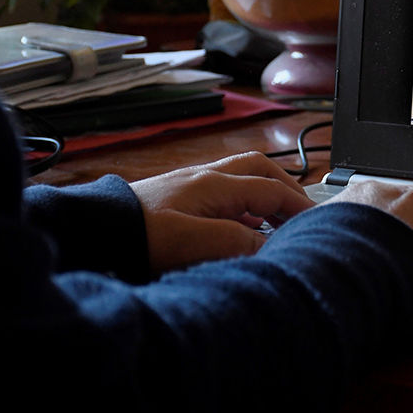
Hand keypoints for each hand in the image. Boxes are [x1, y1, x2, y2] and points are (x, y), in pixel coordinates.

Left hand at [131, 152, 314, 273]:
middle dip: (287, 187)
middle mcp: (206, 177)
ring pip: (242, 179)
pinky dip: (245, 205)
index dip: (299, 206)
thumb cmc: (138, 236)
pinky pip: (225, 193)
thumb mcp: (194, 243)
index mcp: (215, 183)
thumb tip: (269, 243)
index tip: (318, 223)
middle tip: (303, 211)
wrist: (94, 232)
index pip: (272, 188)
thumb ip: (238, 241)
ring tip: (279, 220)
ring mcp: (191, 185)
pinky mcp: (179, 198)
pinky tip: (243, 226)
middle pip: (260, 169)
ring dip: (266, 194)